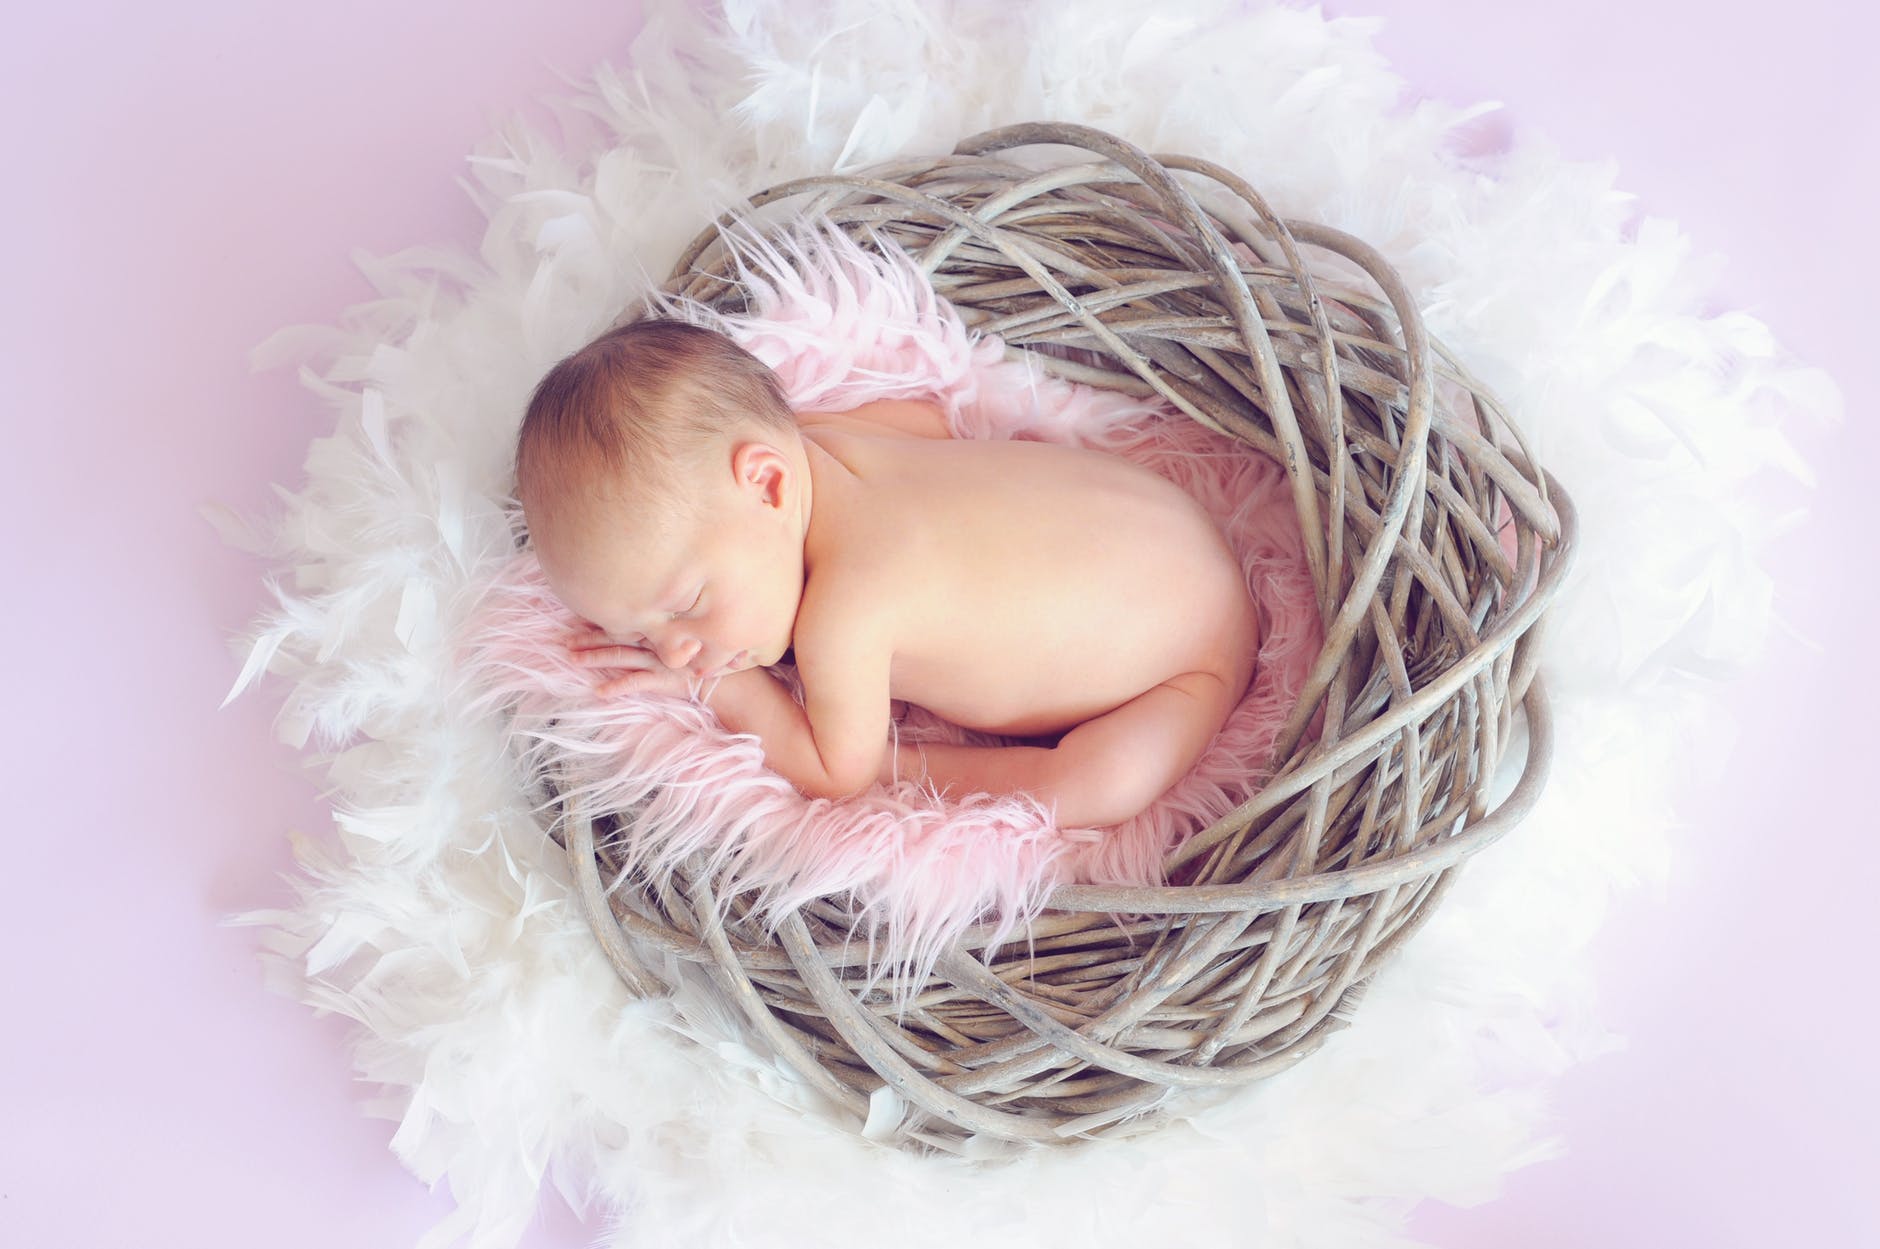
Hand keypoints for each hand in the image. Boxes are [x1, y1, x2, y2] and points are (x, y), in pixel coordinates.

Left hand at [564, 623, 695, 699]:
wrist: (723, 678)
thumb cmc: (703, 659)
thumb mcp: (683, 639)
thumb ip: (664, 633)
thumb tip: (641, 631)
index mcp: (656, 631)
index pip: (623, 625)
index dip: (601, 624)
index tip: (578, 621)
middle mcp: (653, 642)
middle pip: (616, 638)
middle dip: (588, 639)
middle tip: (565, 640)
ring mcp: (656, 660)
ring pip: (620, 657)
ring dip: (595, 658)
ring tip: (573, 659)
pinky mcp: (662, 679)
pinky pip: (635, 683)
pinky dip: (617, 687)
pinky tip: (599, 692)